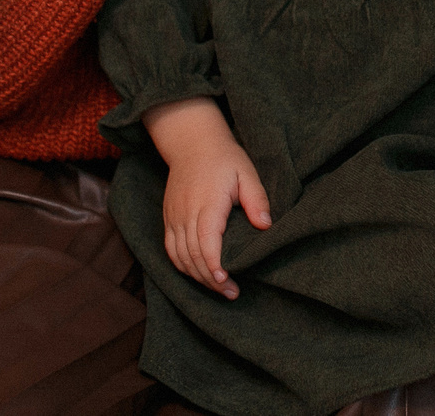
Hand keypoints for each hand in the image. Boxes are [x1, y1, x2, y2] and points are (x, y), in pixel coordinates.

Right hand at [145, 98, 270, 299]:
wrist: (192, 142)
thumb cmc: (224, 158)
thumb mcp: (246, 172)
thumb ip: (257, 199)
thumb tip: (266, 225)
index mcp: (207, 203)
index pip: (206, 241)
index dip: (213, 265)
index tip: (226, 280)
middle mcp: (186, 213)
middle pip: (192, 255)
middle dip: (210, 279)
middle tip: (232, 292)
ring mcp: (174, 216)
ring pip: (179, 256)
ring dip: (197, 276)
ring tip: (219, 287)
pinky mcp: (169, 218)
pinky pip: (170, 249)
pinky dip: (182, 266)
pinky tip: (198, 274)